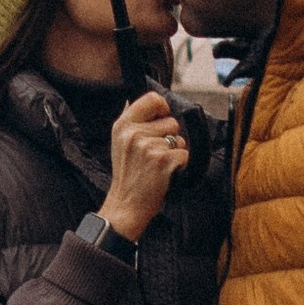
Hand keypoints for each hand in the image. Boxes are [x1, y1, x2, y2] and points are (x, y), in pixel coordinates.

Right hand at [102, 91, 189, 239]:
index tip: (162, 119)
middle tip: (154, 154)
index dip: (163, 108)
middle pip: (171, 121)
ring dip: (174, 152)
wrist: (126, 205)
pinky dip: (180, 165)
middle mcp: (134, 133)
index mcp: (122, 125)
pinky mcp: (163, 160)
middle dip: (169, 136)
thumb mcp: (119, 143)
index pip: (152, 98)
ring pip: (179, 139)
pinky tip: (165, 173)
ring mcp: (148, 146)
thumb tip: (137, 99)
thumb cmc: (127, 176)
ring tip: (157, 166)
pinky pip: (184, 154)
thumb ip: (130, 120)